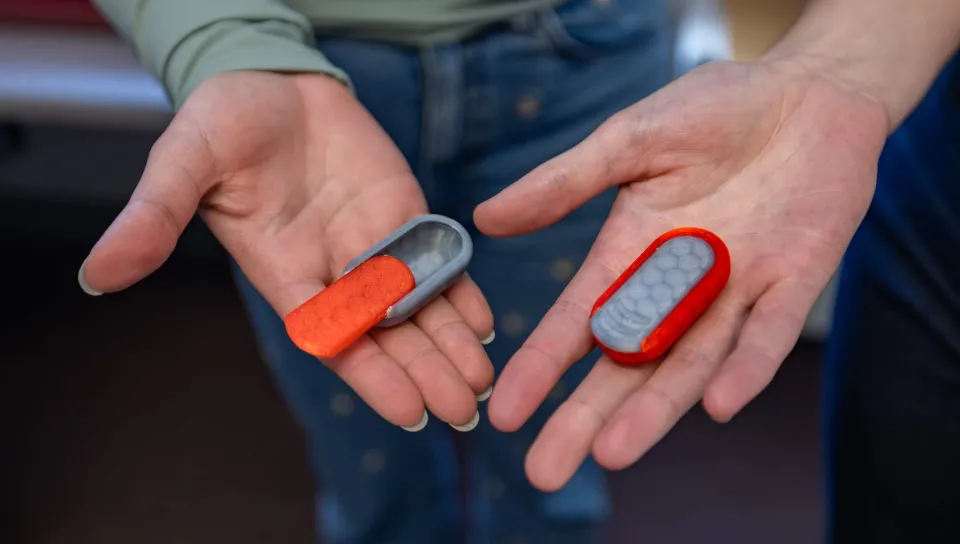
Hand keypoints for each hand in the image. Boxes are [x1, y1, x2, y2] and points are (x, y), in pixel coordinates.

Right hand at [79, 71, 493, 429]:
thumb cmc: (223, 120)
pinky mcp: (402, 213)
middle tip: (465, 410)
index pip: (332, 335)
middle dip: (424, 370)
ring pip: (416, 305)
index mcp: (284, 270)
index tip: (409, 411)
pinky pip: (434, 259)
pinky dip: (460, 290)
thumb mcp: (183, 162)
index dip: (371, 373)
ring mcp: (372, 244)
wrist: (272, 78)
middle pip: (384, 332)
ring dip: (450, 344)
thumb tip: (97, 273)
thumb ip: (154, 216)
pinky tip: (485, 323)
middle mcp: (333, 268)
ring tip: (483, 383)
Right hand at [475, 59, 887, 488]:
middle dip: (586, 417)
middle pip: (624, 365)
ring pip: (688, 364)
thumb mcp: (629, 140)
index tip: (502, 413)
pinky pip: (766, 335)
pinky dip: (744, 367)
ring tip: (611, 453)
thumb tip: (484, 219)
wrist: (809, 94)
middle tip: (545, 471)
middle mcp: (675, 286)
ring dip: (654, 411)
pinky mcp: (793, 285)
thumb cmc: (715, 109)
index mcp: (629, 254)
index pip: (576, 323)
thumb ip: (564, 183)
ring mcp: (734, 291)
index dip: (540, 368)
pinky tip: (716, 404)